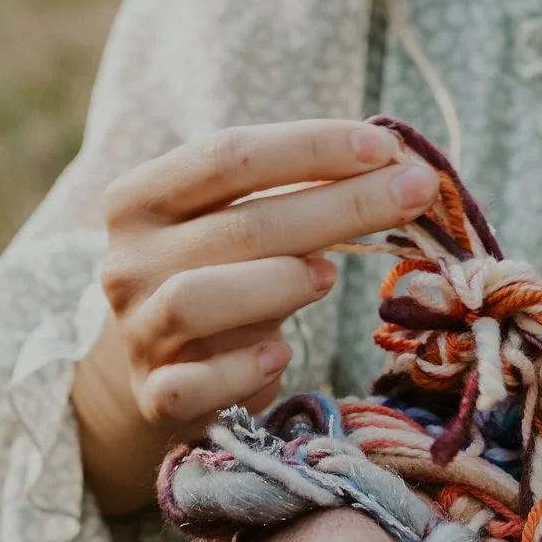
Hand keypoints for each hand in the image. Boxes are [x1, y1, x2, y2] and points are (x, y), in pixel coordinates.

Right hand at [73, 121, 440, 513]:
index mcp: (141, 200)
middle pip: (240, 225)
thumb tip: (393, 165)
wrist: (161, 362)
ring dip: (279, 283)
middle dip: (341, 206)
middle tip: (413, 193)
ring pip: (199, 298)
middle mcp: (127, 262)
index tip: (385, 146)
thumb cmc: (222, 276)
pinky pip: (193, 384)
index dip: (311, 147)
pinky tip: (281, 355)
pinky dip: (243, 368)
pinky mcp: (156, 395)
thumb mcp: (241, 226)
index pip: (228, 156)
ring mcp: (139, 332)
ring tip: (329, 277)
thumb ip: (297, 196)